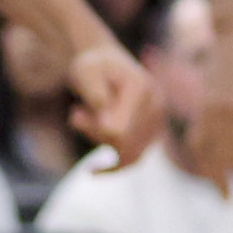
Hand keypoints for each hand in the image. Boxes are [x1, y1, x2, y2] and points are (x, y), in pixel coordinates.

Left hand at [62, 35, 164, 173]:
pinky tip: (93, 170)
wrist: (106, 61)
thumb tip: (110, 129)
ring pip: (130, 152)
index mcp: (141, 89)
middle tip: (76, 115)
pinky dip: (114, 166)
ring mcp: (158, 120)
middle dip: (94, 134)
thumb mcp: (85, 73)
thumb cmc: (92, 66)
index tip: (75, 116)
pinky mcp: (152, 131)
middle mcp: (156, 105)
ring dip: (101, 142)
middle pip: (124, 142)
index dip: (94, 129)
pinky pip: (136, 158)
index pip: (119, 130)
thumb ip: (96, 96)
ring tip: (84, 118)